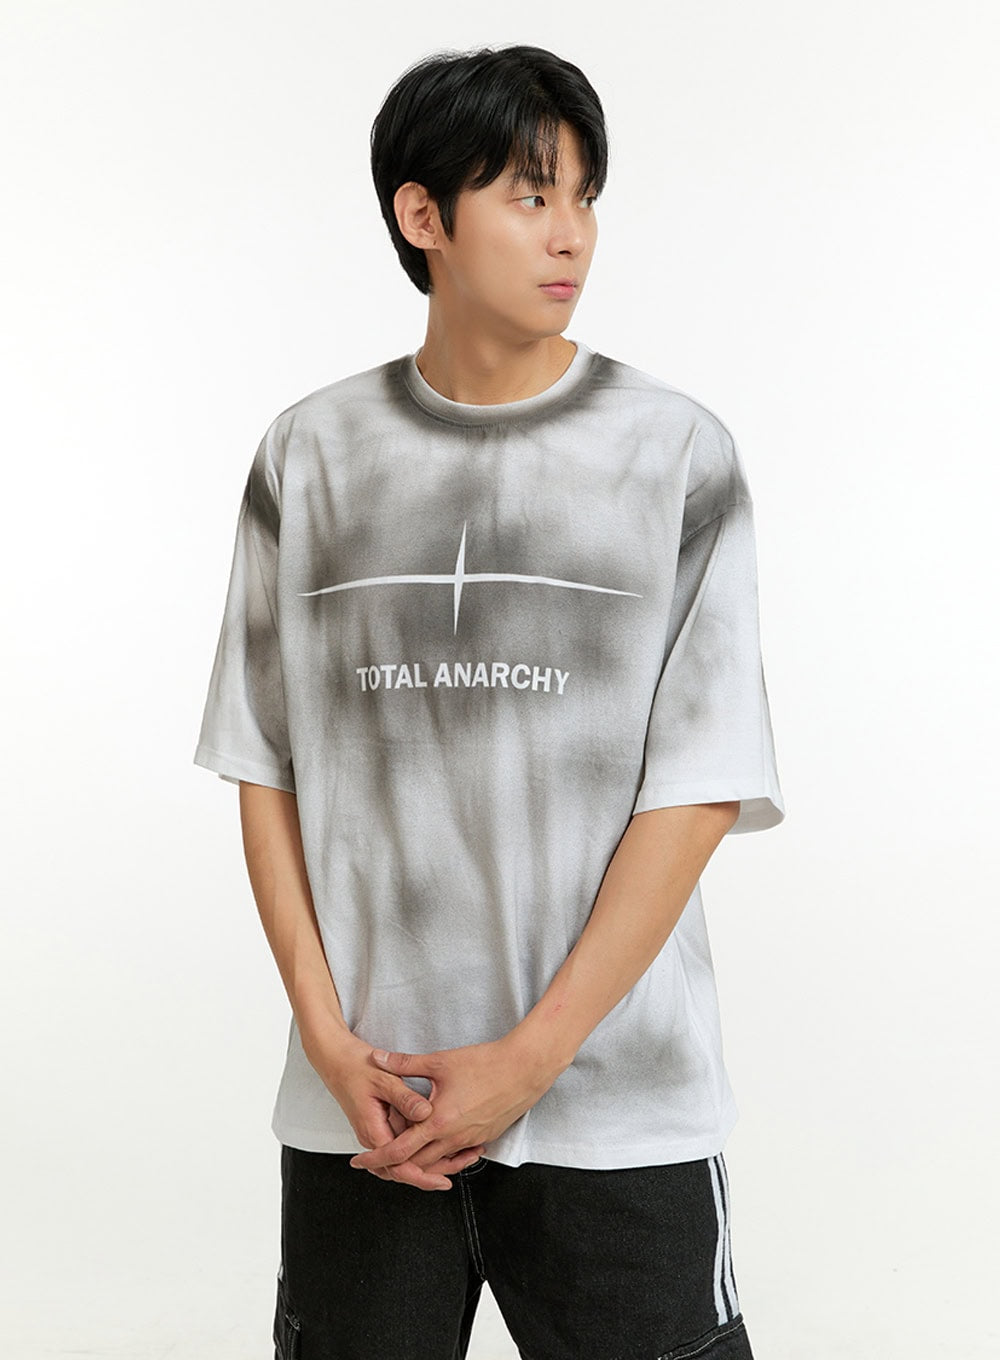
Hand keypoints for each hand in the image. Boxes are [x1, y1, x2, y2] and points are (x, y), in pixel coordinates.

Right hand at [300, 1025, 482, 1190]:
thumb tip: (426, 1113)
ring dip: (428, 1162)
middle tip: (460, 1167)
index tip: (442, 1180)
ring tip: (457, 1158)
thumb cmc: (356, 1067)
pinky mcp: (382, 1126)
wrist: (336, 1060)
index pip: (398, 1166)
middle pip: (403, 1168)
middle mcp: (374, 1138)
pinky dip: (420, 1147)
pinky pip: (402, 1145)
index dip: (421, 1177)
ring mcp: (378, 1133)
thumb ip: (405, 1098)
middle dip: (431, 1174)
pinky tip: (441, 1141)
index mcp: (373, 1131)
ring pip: (403, 1159)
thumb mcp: (384, 1079)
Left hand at [348, 1037, 555, 1180]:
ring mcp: (470, 1141)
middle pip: (416, 1165)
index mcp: (437, 1122)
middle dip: (394, 1167)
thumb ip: (405, 1064)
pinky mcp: (484, 1139)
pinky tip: (438, 1148)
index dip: (376, 1158)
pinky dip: (443, 1158)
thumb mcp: (440, 1062)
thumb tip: (378, 1058)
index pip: (398, 1151)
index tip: (359, 1161)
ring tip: (404, 1156)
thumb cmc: (484, 1063)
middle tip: (376, 1162)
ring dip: (419, 1164)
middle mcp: (452, 1139)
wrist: (525, 1069)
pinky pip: (458, 1157)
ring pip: (438, 1165)